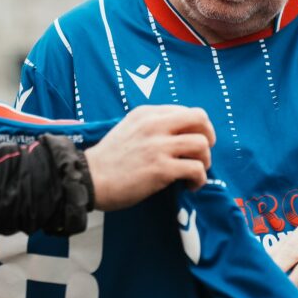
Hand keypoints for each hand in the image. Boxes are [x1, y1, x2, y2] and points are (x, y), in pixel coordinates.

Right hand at [85, 105, 214, 210]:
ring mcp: (158, 146)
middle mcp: (154, 125)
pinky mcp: (161, 169)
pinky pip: (197, 169)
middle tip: (202, 153)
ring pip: (202, 145)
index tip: (191, 143)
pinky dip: (199, 180)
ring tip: (194, 173)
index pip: (186, 111)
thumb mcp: (128, 129)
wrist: (89, 179)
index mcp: (146, 114)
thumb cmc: (108, 159)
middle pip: (200, 118)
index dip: (196, 128)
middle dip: (209, 136)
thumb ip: (151, 126)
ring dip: (205, 162)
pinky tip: (189, 186)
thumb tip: (178, 135)